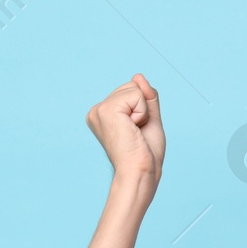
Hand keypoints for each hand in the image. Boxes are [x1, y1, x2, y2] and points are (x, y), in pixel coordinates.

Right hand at [85, 73, 165, 188]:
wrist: (141, 172)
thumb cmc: (145, 153)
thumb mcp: (149, 119)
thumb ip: (146, 97)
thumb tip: (138, 75)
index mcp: (104, 114)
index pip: (132, 91)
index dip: (144, 109)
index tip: (137, 132)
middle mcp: (97, 110)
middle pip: (133, 86)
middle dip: (144, 108)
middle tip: (137, 133)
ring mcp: (99, 109)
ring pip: (135, 89)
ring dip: (144, 112)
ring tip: (134, 132)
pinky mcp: (106, 110)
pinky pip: (137, 95)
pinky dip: (142, 113)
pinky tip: (133, 129)